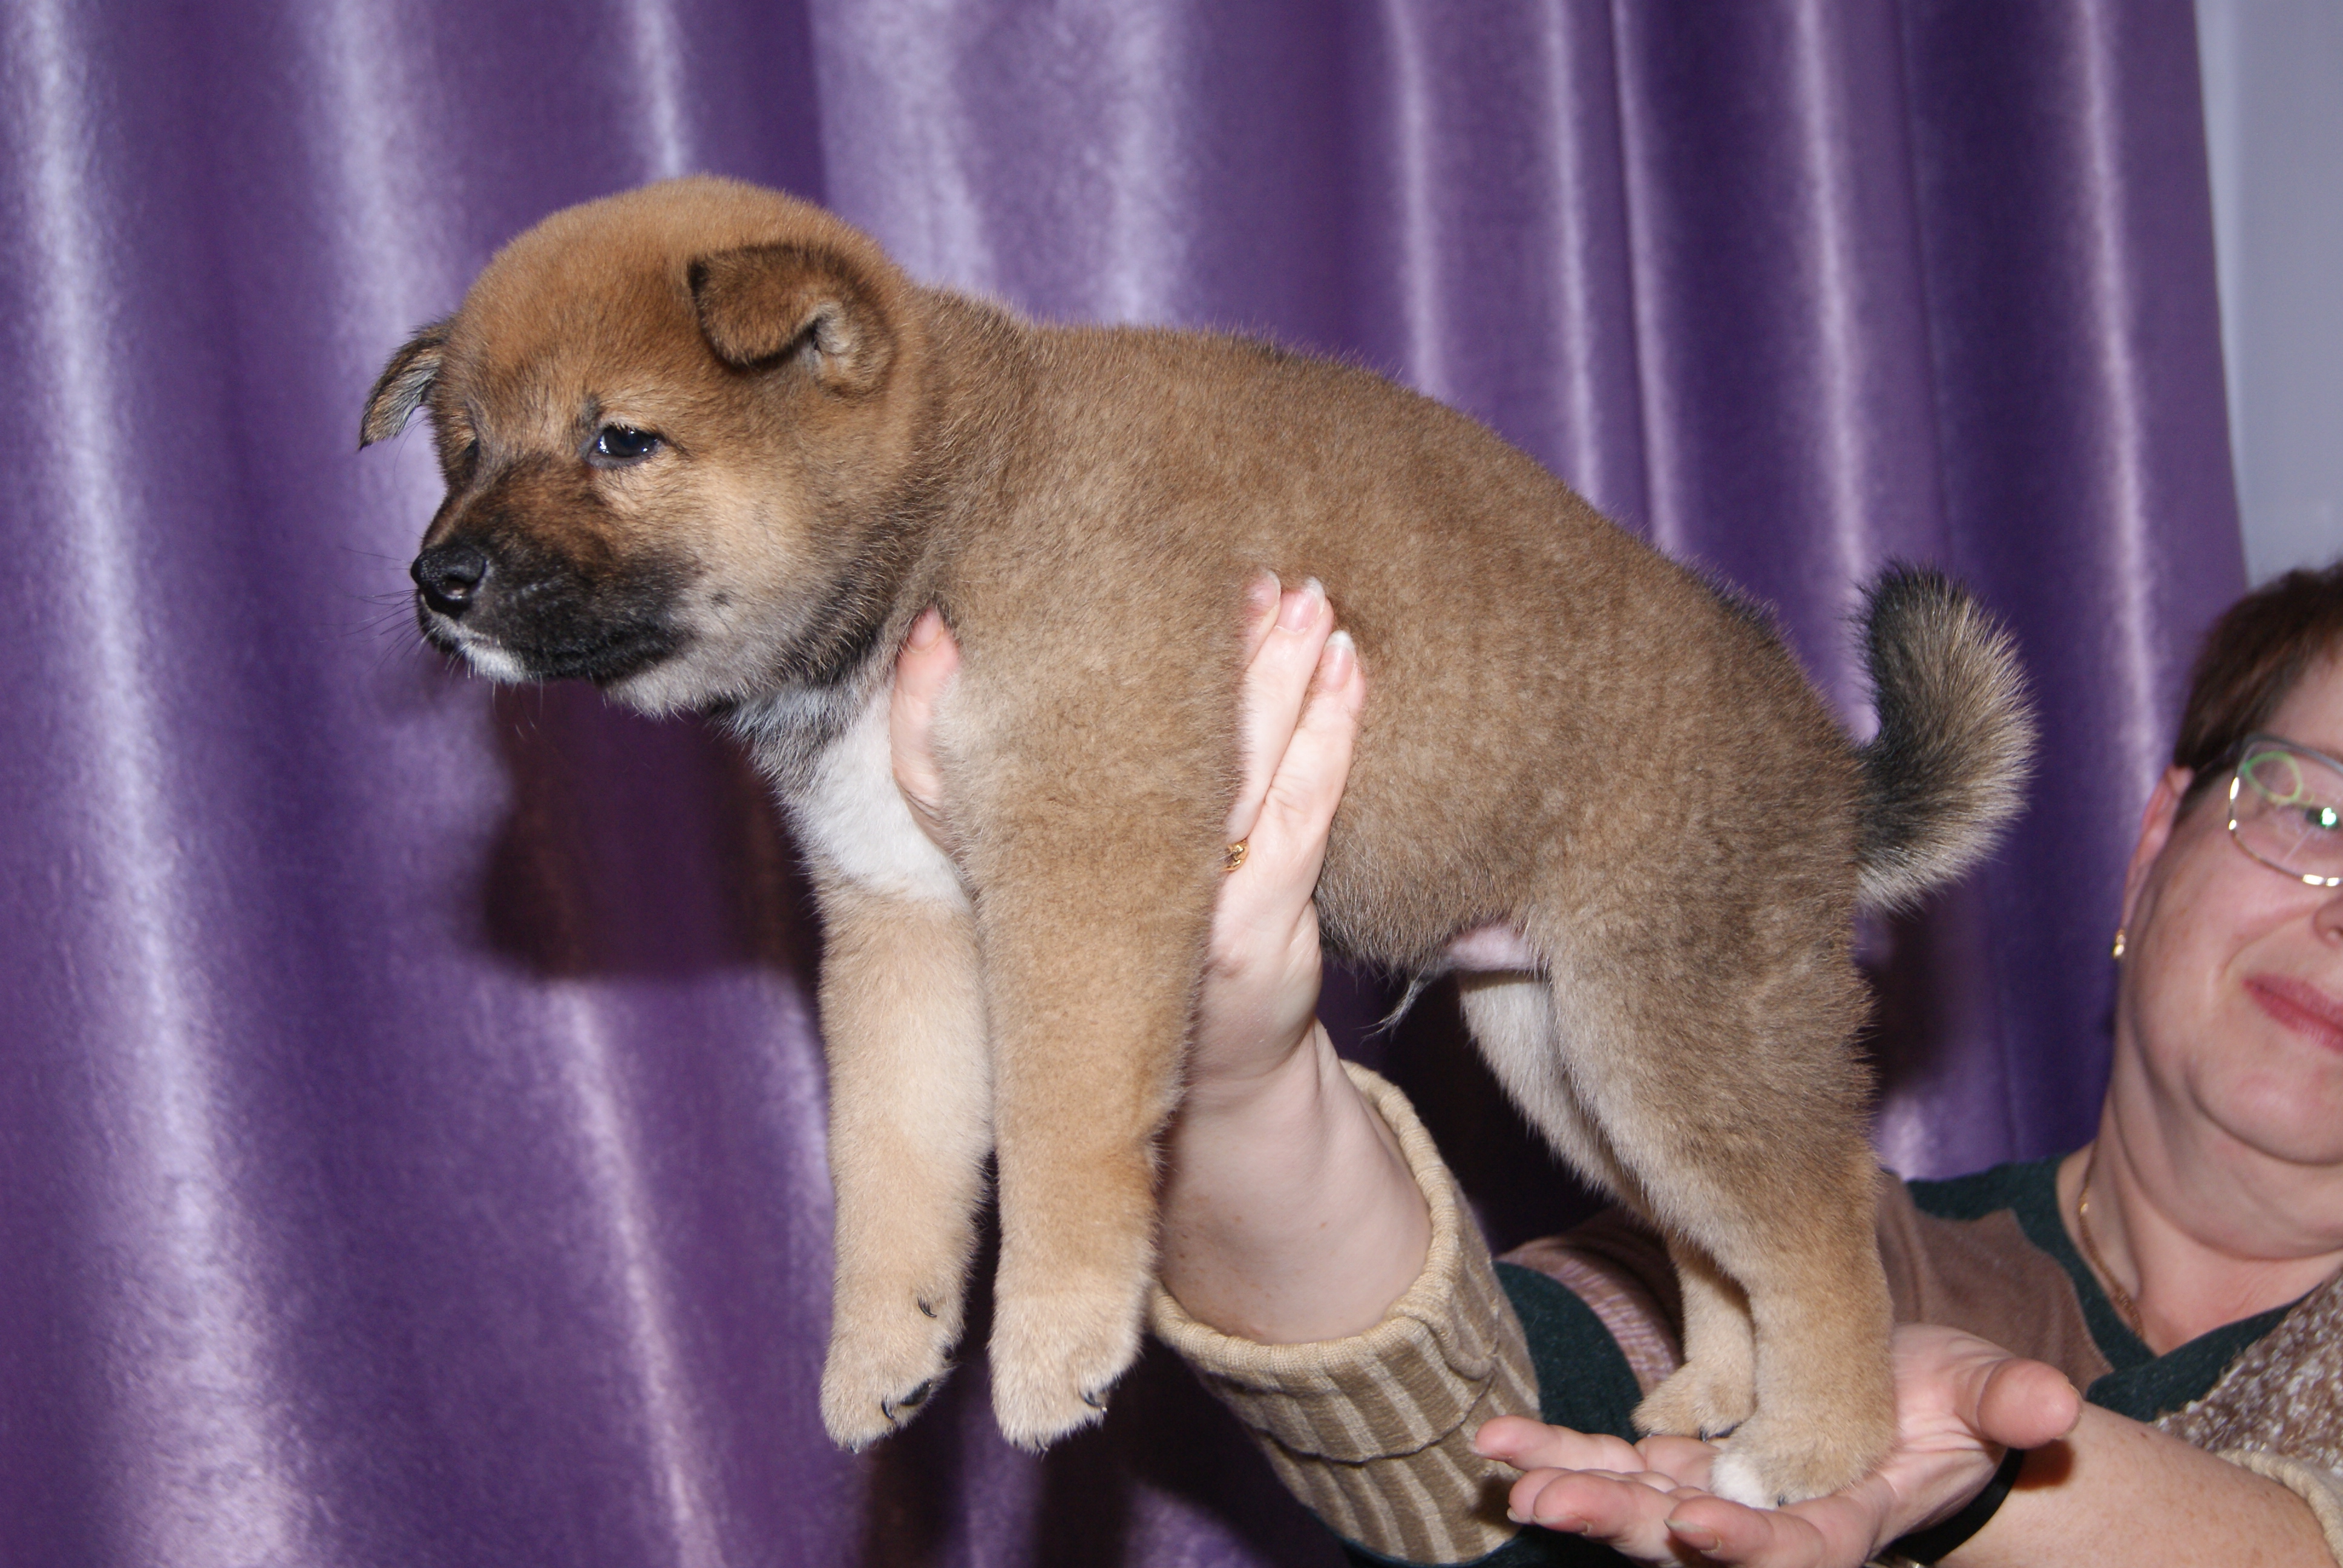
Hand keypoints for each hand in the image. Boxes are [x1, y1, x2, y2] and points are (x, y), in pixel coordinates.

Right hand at [892, 576, 1412, 1345]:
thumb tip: (971, 639)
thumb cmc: (1131, 961)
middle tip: (1182, 559)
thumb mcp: (1054, 897)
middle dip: (1144, 655)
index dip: (922, 717)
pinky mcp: (1260, 943)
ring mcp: (1179, 929)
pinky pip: (1300, 820)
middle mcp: (1086, 918)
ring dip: (1262, 673)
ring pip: (1219, 776)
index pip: (941, 795)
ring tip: (1295, 591)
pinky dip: (1330, 737)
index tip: (936, 632)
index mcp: (1018, 896)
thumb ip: (1018, 793)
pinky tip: (1349, 668)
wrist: (1221, 1099)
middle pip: (1101, 768)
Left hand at [1473, 1324, 2081, 1565]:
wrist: (1915, 1413)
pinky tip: (1499, 1444)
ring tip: (1507, 1478)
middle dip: (1621, 1523)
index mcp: (1847, 1518)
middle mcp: (1771, 1522)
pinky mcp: (1682, 1464)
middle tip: (1548, 1505)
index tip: (1698, 1524)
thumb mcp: (1993, 1399)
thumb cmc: (1959, 1409)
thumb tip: (2056, 1405)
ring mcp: (1718, 1495)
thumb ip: (2014, 1405)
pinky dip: (1561, 1453)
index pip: (1795, 1548)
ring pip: (1638, 1504)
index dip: (1748, 1543)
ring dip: (1574, 1489)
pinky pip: (1616, 1464)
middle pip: (1690, 1539)